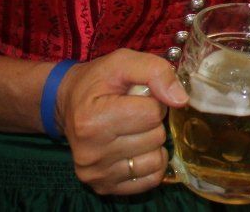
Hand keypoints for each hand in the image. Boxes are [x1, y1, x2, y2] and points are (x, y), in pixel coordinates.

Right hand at [54, 49, 187, 195]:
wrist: (68, 103)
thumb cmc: (98, 81)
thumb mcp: (123, 62)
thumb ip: (155, 72)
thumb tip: (181, 100)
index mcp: (93, 120)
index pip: (152, 113)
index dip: (154, 100)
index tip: (139, 97)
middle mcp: (91, 153)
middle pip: (156, 137)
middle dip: (153, 122)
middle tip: (135, 112)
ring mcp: (96, 173)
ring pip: (156, 160)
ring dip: (153, 143)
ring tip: (135, 130)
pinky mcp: (103, 187)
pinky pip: (150, 180)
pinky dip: (150, 163)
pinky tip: (137, 149)